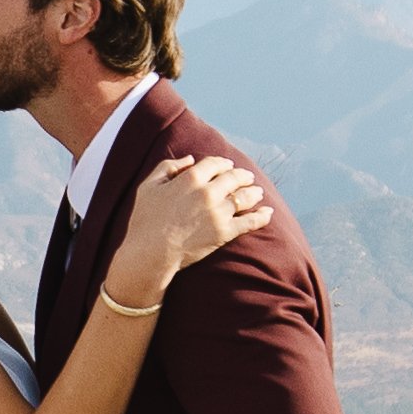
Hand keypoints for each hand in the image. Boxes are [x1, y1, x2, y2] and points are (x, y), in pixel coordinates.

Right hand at [108, 153, 271, 307]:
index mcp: (190, 178)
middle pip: (233, 177)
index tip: (227, 165)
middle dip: (242, 176)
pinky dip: (262, 216)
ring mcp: (218, 212)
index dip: (223, 163)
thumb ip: (168, 167)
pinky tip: (268, 213)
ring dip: (254, 192)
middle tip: (247, 177)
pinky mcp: (224, 232)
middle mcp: (208, 192)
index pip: (215, 163)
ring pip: (244, 197)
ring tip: (258, 192)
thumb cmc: (144, 220)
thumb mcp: (148, 186)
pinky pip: (250, 222)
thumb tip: (190, 159)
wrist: (150, 253)